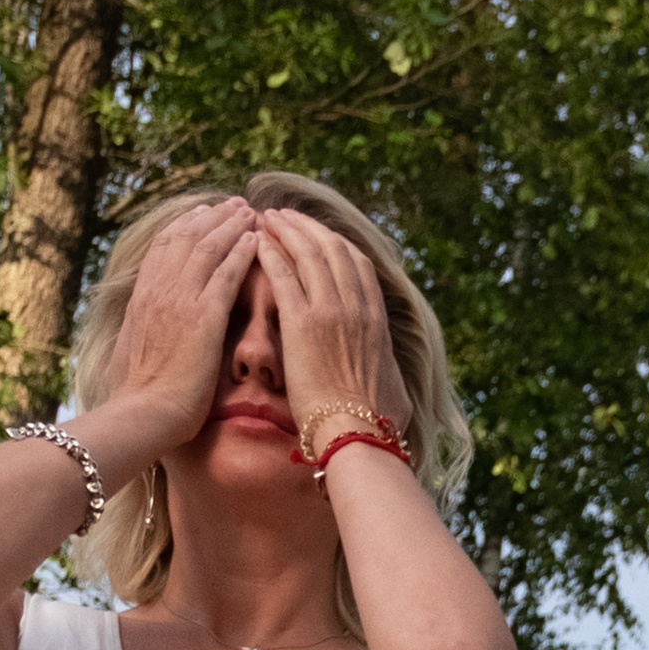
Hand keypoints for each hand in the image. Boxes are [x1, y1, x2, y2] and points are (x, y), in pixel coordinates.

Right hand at [100, 197, 261, 463]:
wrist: (142, 413)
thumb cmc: (139, 395)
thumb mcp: (134, 349)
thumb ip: (143, 328)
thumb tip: (144, 324)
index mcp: (143, 297)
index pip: (165, 246)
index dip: (186, 225)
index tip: (203, 213)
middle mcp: (159, 290)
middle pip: (187, 237)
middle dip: (213, 216)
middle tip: (235, 204)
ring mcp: (180, 300)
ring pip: (208, 247)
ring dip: (231, 226)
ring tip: (250, 212)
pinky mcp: (203, 317)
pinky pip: (226, 273)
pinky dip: (241, 253)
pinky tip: (256, 240)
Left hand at [257, 211, 414, 449]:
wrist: (356, 435)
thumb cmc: (373, 422)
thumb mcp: (391, 386)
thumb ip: (383, 368)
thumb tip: (386, 374)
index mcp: (376, 319)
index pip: (356, 263)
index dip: (334, 241)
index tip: (316, 232)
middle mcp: (356, 307)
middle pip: (331, 248)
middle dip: (306, 226)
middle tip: (284, 214)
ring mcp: (330, 312)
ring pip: (307, 253)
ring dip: (285, 230)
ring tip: (266, 218)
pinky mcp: (302, 325)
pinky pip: (284, 277)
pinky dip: (271, 255)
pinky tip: (257, 243)